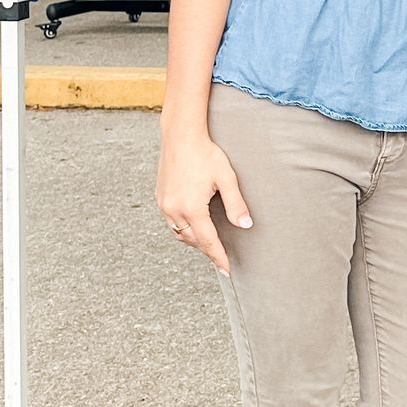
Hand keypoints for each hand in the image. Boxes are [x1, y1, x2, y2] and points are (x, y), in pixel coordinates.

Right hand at [157, 131, 251, 272]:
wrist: (181, 136)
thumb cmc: (205, 154)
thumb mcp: (226, 178)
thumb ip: (236, 204)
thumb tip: (245, 225)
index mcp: (192, 208)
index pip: (208, 242)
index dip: (218, 257)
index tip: (227, 270)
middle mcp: (174, 210)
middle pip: (193, 241)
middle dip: (207, 250)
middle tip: (221, 257)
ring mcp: (164, 205)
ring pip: (180, 233)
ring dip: (194, 240)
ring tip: (209, 243)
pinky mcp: (160, 198)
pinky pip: (172, 222)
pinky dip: (183, 229)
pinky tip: (194, 226)